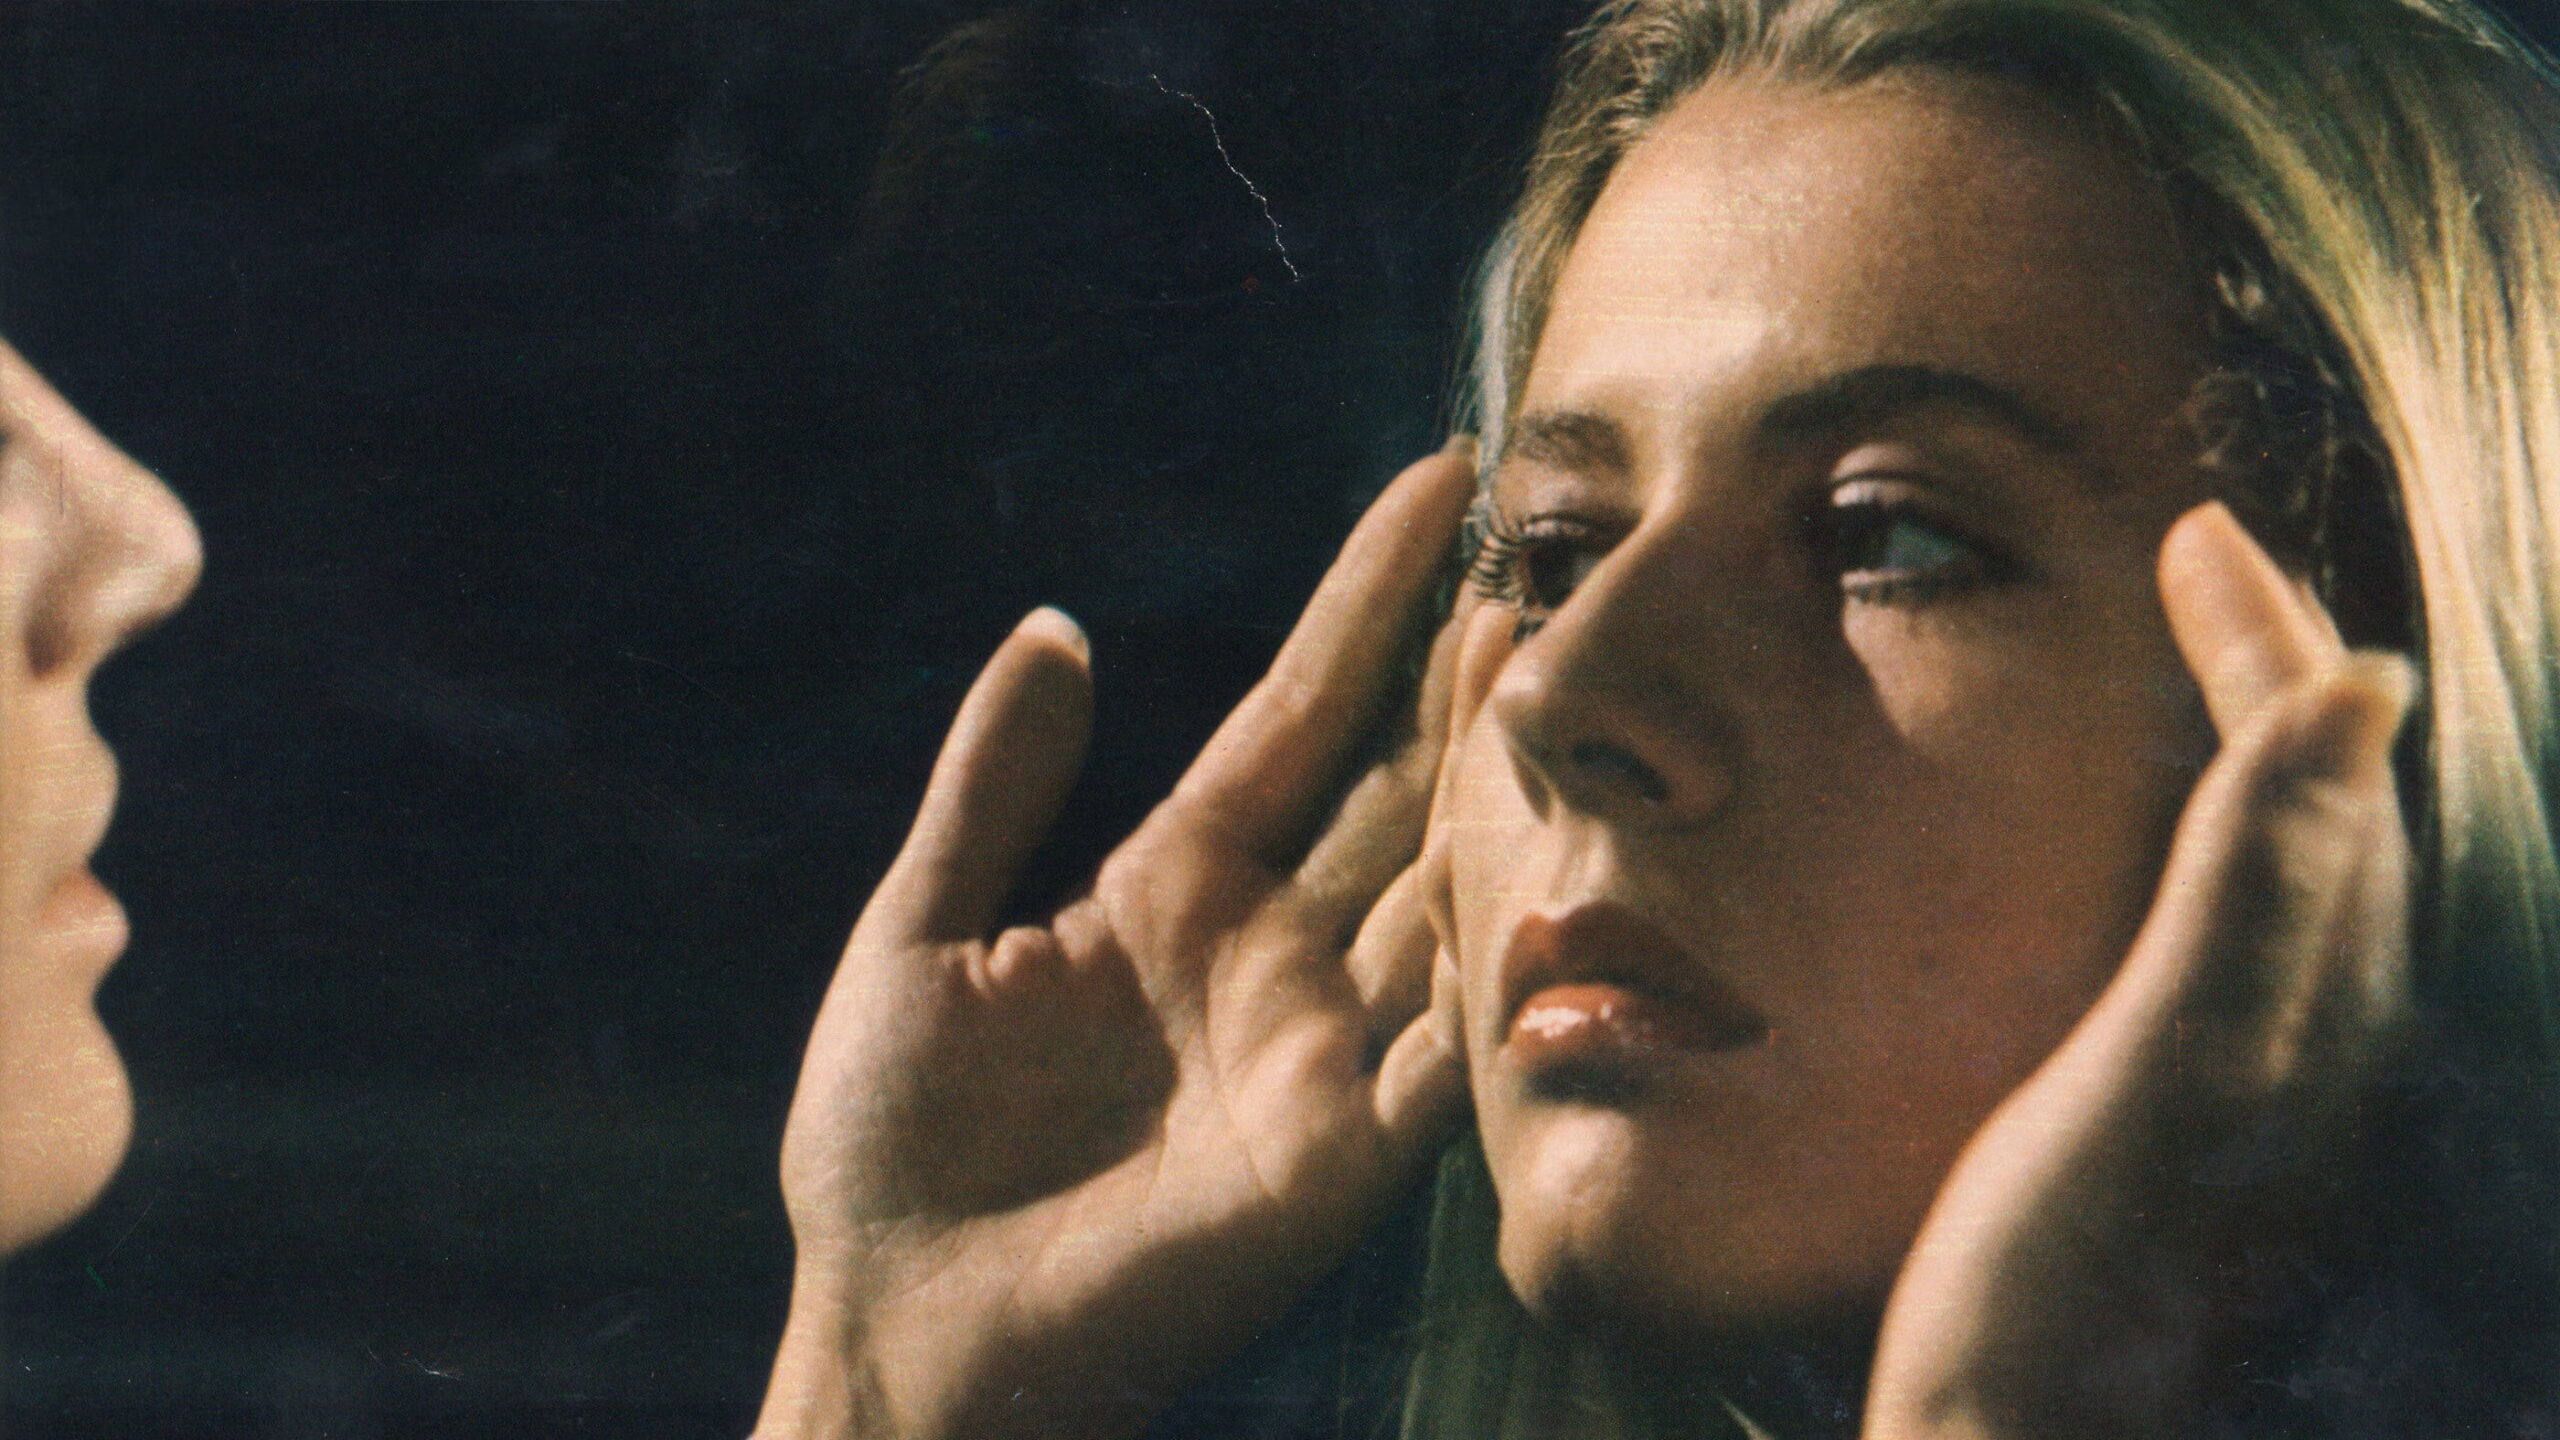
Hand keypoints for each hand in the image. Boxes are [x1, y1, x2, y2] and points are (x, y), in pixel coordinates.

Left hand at [753, 447, 1477, 1439]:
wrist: (895, 1328)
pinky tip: (1543, 879)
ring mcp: (1315, 1050)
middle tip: (1547, 564)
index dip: (1367, 599)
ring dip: (1504, 794)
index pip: (1298, 712)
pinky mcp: (1335, 1156)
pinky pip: (1441, 1052)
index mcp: (1174, 886)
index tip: (1434, 482)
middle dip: (1468, 681)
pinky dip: (1497, 975)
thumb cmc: (891, 1148)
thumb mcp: (917, 932)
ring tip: (1567, 676)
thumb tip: (1053, 626)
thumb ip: (992, 784)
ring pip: (1444, 894)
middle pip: (1396, 787)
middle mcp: (1270, 953)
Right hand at [1865, 502, 2415, 1438]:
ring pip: (2272, 871)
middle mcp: (2307, 1037)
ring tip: (2177, 676)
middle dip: (2266, 669)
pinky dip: (2182, 853)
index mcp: (2313, 1001)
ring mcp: (2247, 1093)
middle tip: (2198, 567)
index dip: (2262, 636)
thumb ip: (2258, 892)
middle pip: (2315, 803)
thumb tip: (2367, 688)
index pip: (2314, 766)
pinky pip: (2211, 942)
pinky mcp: (2180, 1139)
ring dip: (2233, 752)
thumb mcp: (2168, 1078)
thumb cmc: (2074, 1292)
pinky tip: (2120, 873)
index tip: (2195, 526)